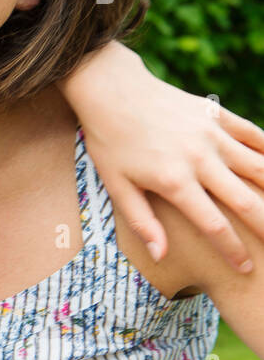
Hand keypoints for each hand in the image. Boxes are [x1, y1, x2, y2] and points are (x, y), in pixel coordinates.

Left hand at [62, 42, 263, 271]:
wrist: (112, 91)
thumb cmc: (110, 142)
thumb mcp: (116, 185)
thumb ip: (142, 221)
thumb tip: (162, 256)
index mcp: (174, 181)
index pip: (214, 225)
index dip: (233, 250)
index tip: (245, 268)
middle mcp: (200, 159)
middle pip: (247, 201)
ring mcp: (213, 135)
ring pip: (260, 168)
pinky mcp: (218, 116)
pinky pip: (255, 136)